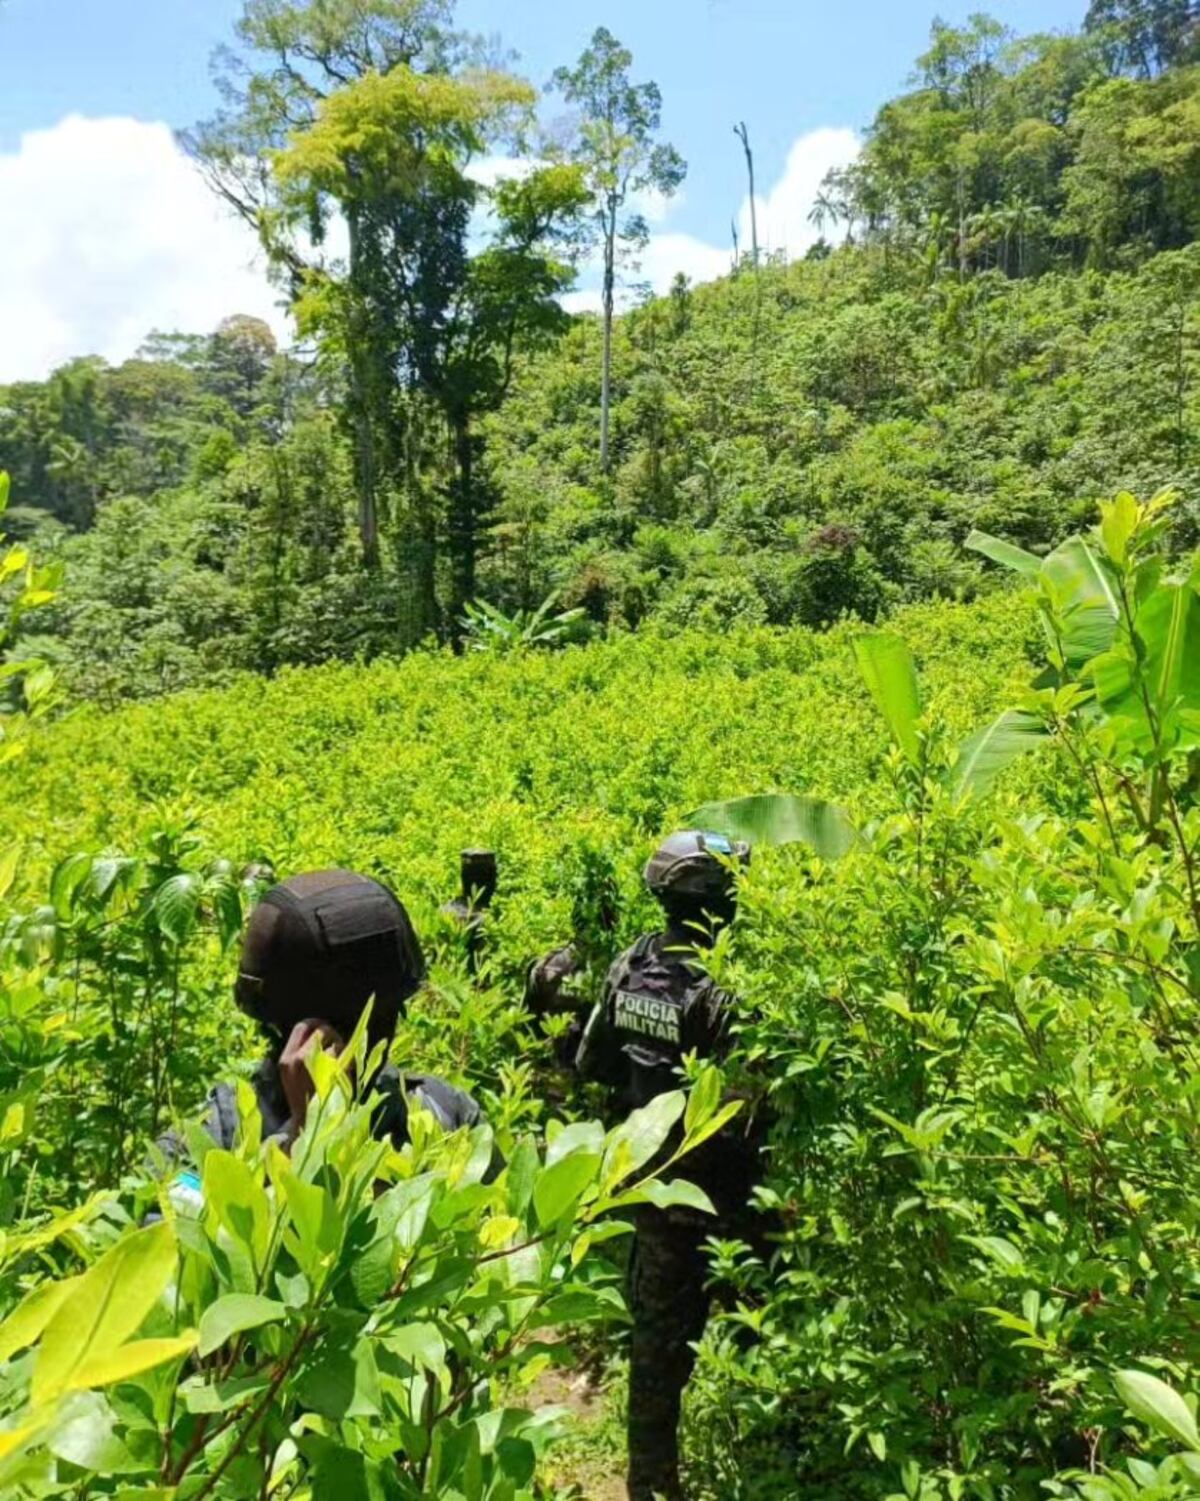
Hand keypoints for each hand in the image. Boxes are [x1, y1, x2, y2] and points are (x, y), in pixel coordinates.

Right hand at [278, 1019, 343, 1137]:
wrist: (311, 1129)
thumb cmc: (309, 1101)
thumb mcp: (297, 1076)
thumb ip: (306, 1054)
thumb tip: (323, 1031)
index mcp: (285, 1060)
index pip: (302, 1026)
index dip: (317, 1024)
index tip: (326, 1032)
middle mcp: (295, 1060)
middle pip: (320, 1028)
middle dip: (333, 1033)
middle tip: (339, 1046)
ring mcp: (312, 1066)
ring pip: (334, 1040)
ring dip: (342, 1048)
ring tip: (342, 1064)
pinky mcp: (328, 1072)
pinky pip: (343, 1055)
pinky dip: (348, 1060)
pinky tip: (346, 1073)